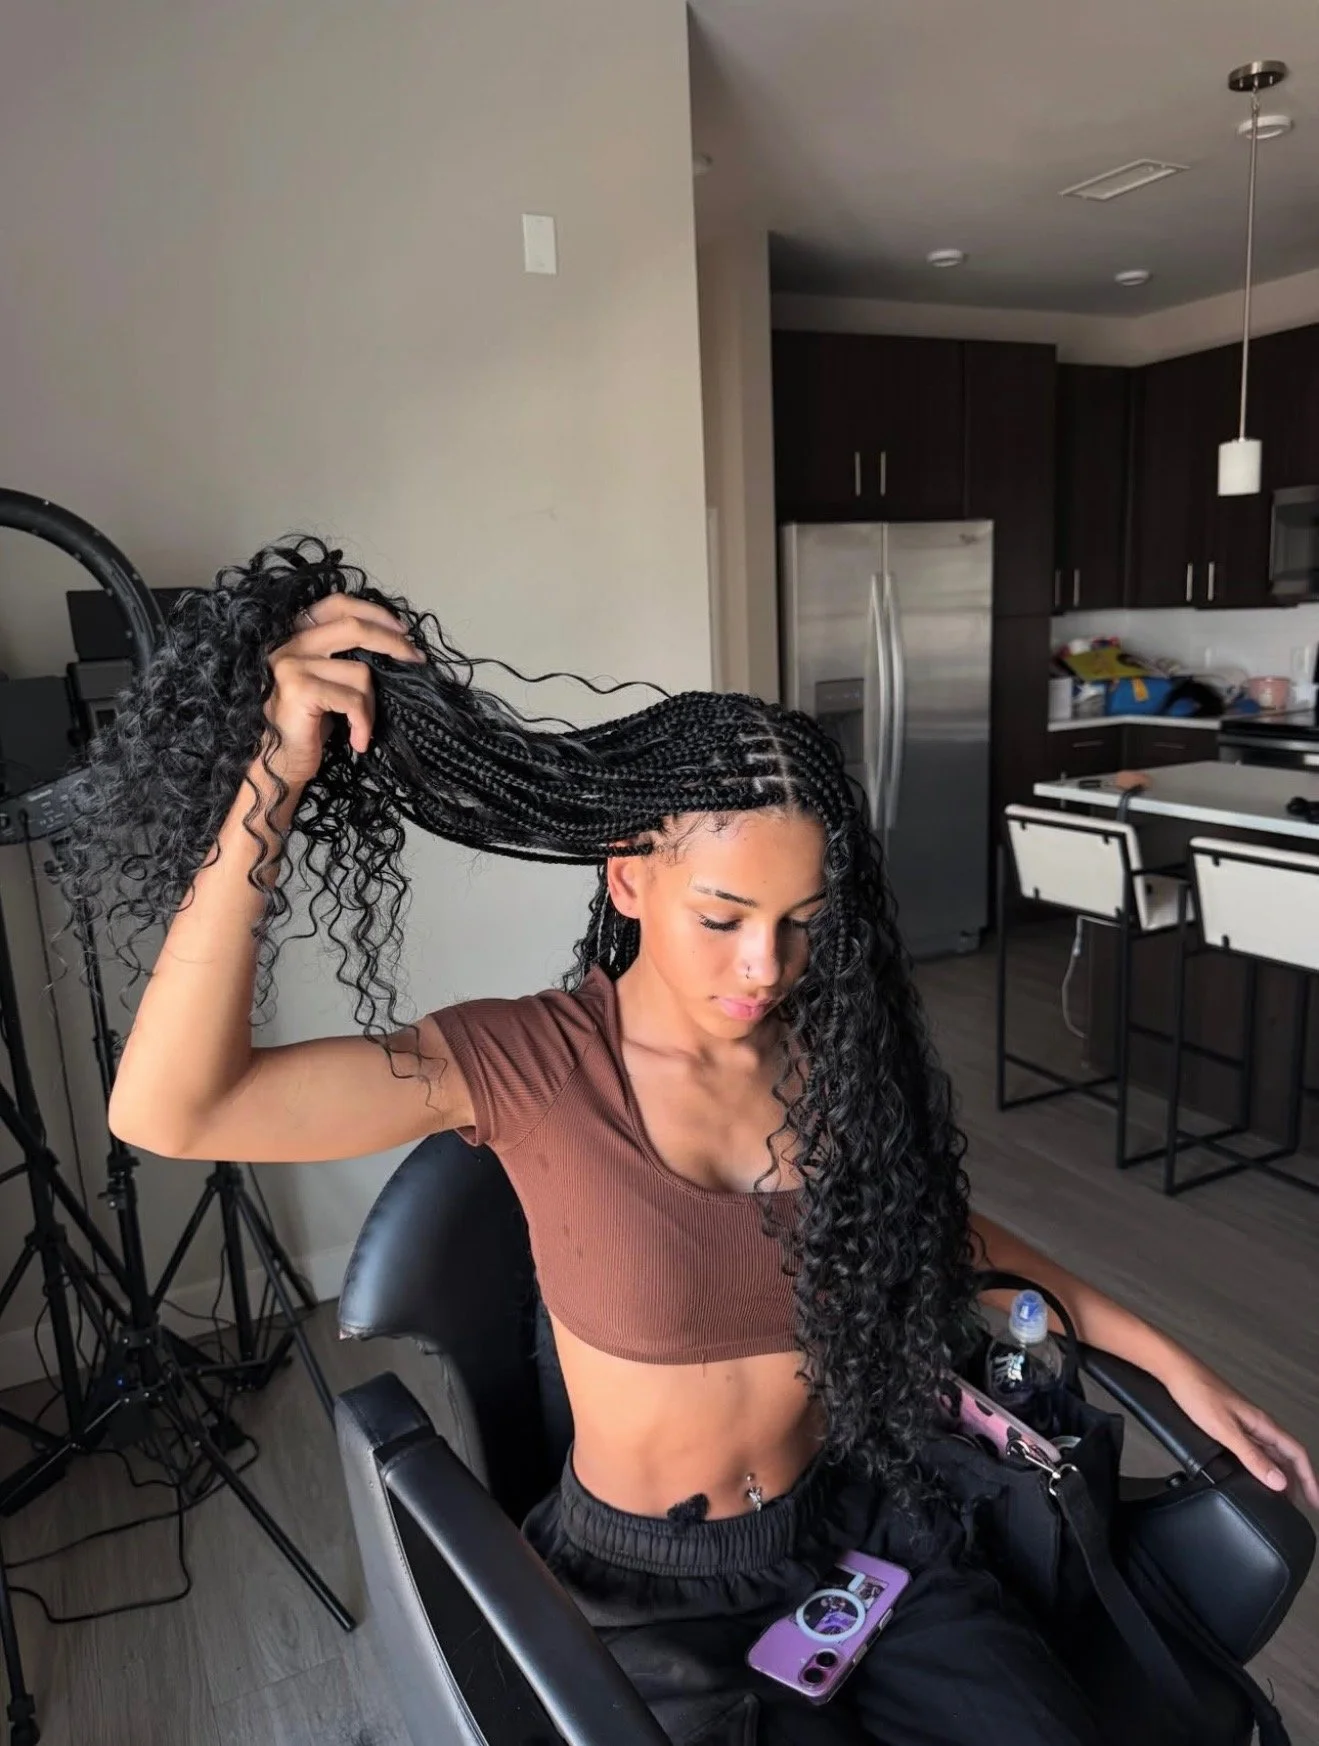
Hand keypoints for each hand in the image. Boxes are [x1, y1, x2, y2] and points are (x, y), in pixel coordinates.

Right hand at [262, 594, 422, 784]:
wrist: (280, 765)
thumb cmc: (311, 727)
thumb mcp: (330, 682)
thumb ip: (347, 657)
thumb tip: (398, 644)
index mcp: (298, 636)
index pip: (338, 604)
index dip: (375, 612)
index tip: (403, 630)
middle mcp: (289, 644)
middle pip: (354, 626)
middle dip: (393, 643)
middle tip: (415, 660)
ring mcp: (291, 665)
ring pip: (360, 672)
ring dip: (371, 705)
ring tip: (362, 727)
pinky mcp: (299, 689)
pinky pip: (352, 699)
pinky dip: (363, 723)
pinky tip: (358, 740)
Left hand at [1161, 1353, 1317, 1507]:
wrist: (1175, 1371)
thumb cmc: (1197, 1392)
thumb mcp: (1225, 1430)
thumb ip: (1252, 1456)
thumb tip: (1278, 1481)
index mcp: (1262, 1424)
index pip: (1297, 1454)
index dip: (1309, 1478)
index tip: (1315, 1500)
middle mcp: (1257, 1423)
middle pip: (1287, 1456)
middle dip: (1298, 1480)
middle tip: (1302, 1504)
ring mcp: (1244, 1423)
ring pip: (1271, 1453)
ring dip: (1280, 1474)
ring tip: (1282, 1496)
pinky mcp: (1229, 1423)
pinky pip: (1254, 1448)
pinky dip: (1261, 1465)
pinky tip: (1254, 1474)